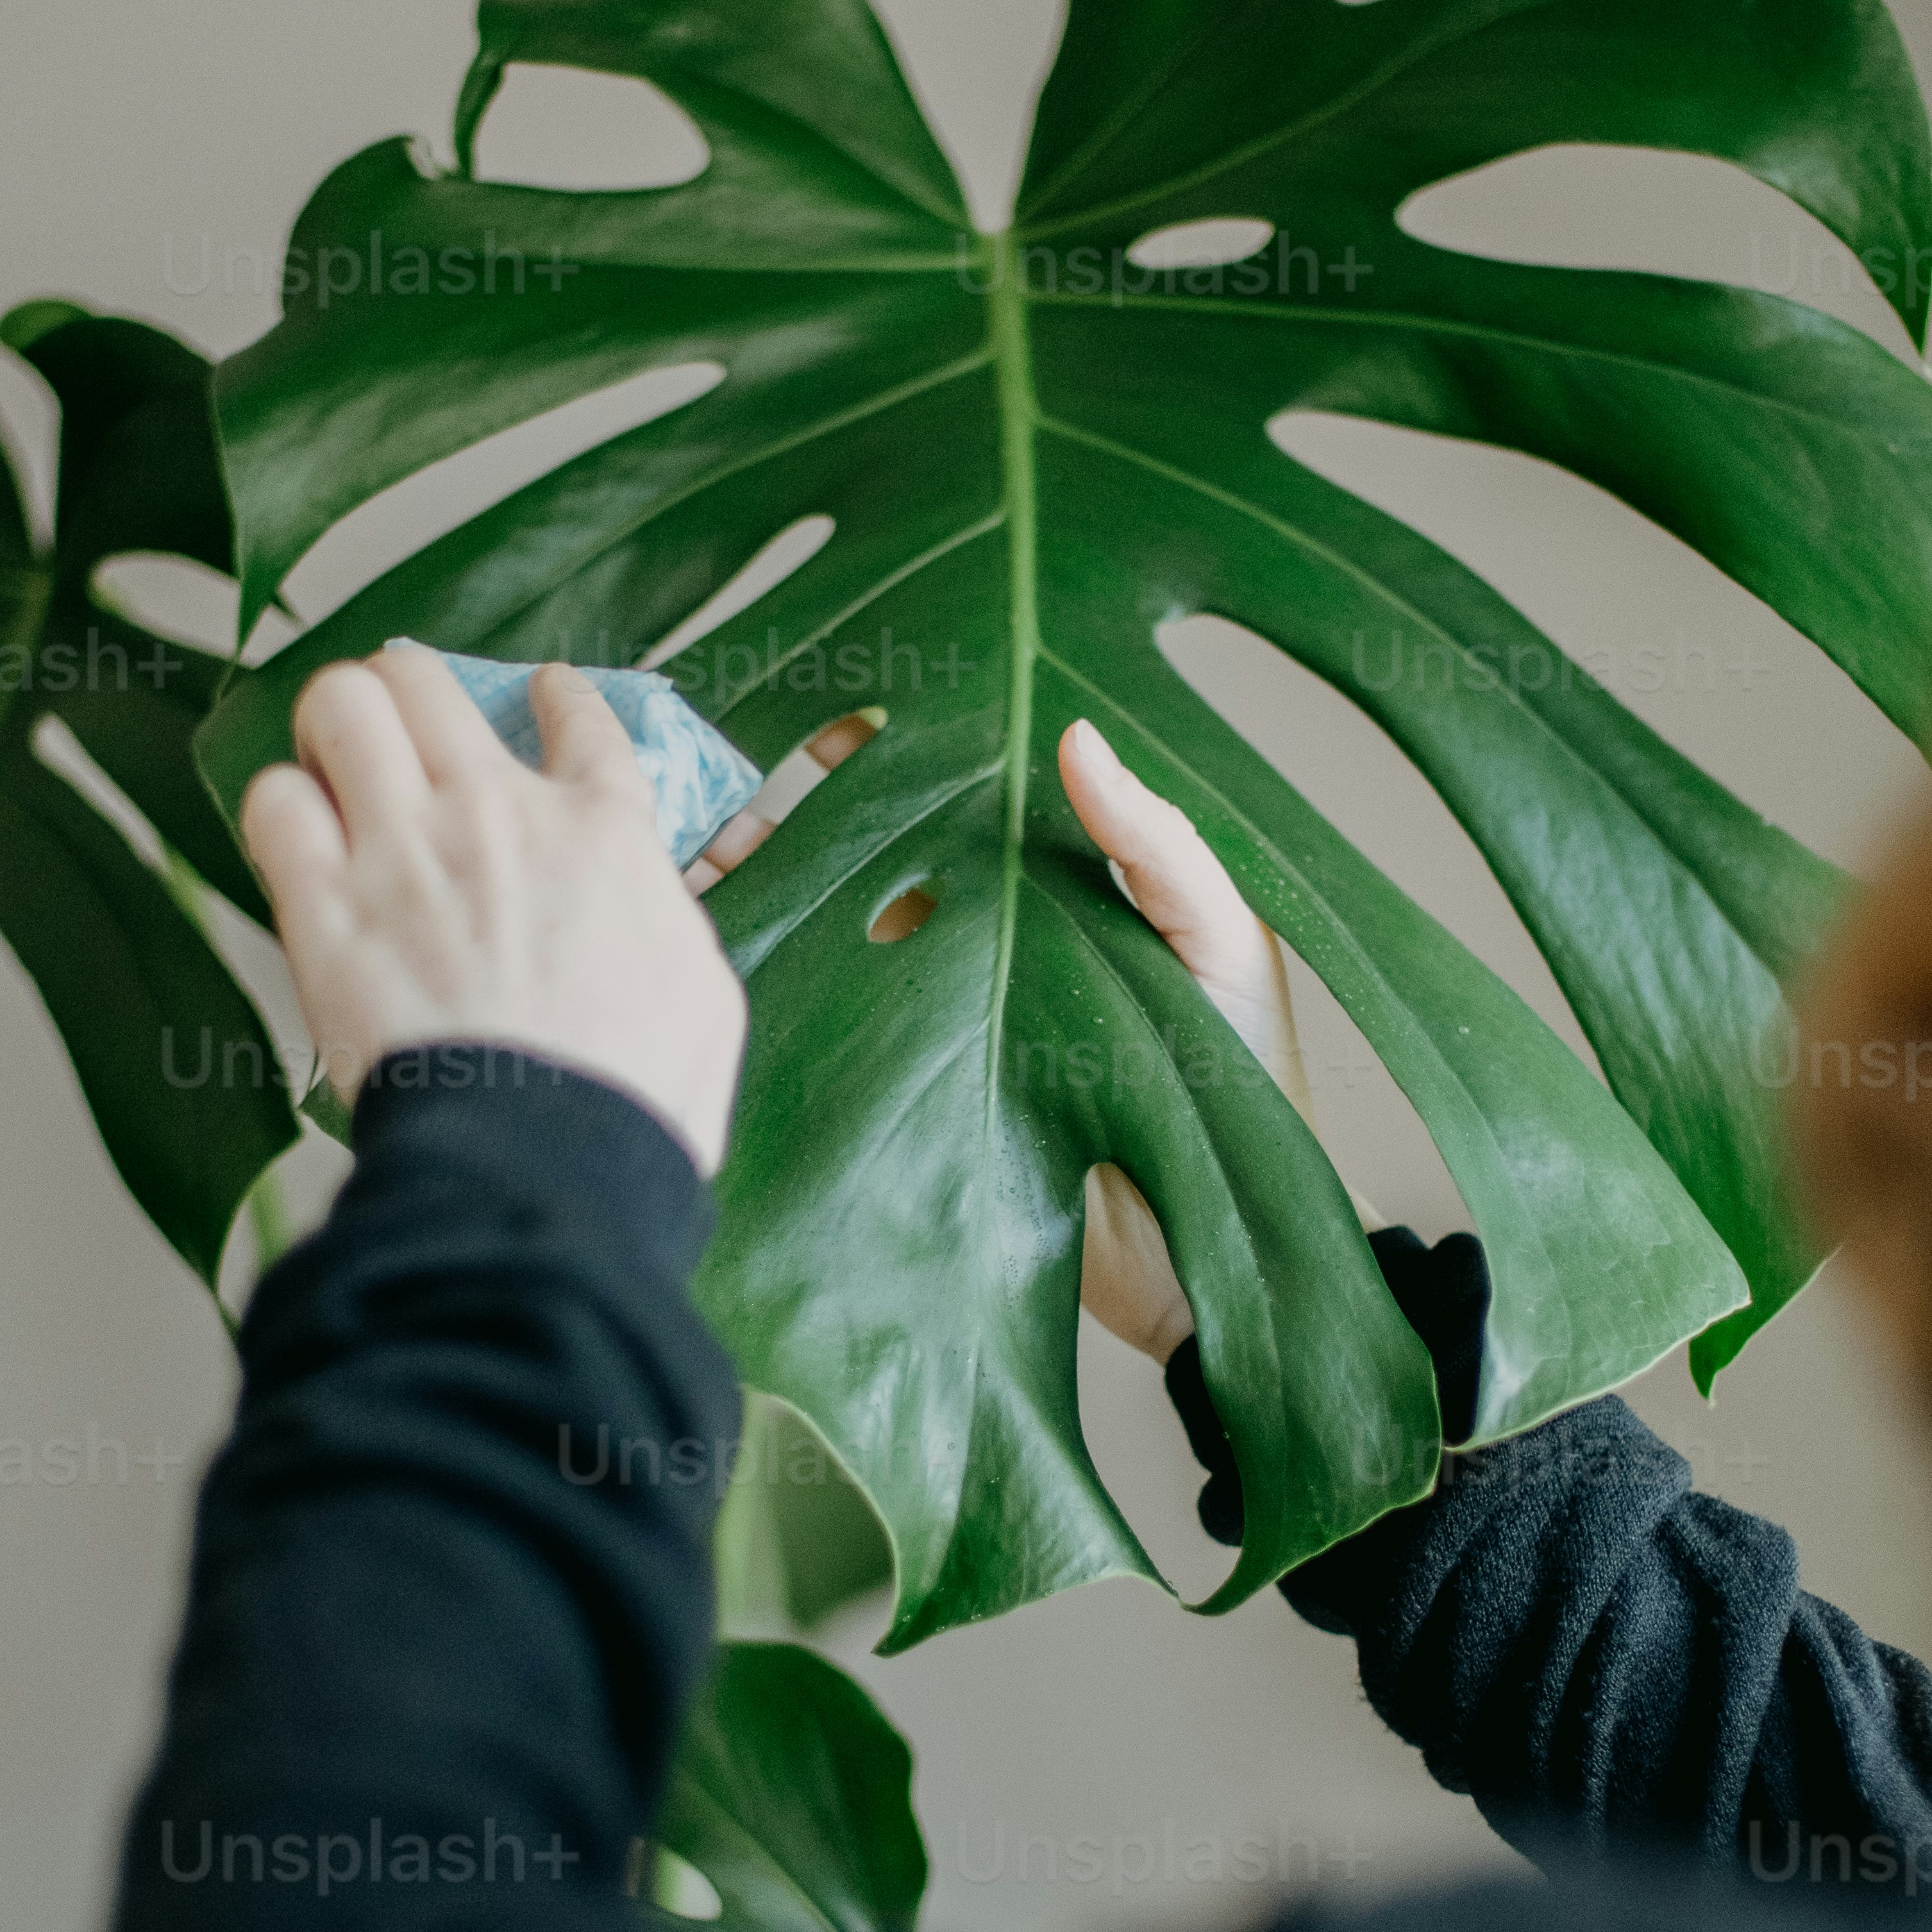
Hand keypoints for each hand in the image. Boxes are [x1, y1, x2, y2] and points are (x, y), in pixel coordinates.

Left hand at [243, 643, 748, 1175]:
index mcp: (604, 833)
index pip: (584, 720)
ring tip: (337, 765)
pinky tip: (298, 839)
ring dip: (335, 727)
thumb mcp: (703, 994)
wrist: (543, 1160)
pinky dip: (282, 811)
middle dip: (408, 692)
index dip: (559, 697)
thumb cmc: (637, 1099)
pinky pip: (275, 804)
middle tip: (404, 731)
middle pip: (425, 682)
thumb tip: (653, 901)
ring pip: (341, 706)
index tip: (545, 694)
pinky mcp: (323, 911)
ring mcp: (403, 853)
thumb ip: (668, 922)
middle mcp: (497, 814)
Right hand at [696, 708, 1311, 1350]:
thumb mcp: (1222, 936)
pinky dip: (760, 968)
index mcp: (1052, 871)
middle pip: (870, 834)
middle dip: (791, 794)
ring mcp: (933, 999)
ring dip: (756, 870)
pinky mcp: (900, 1077)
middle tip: (714, 758)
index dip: (894, 728)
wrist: (1212, 1240)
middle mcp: (982, 922)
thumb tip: (1072, 736)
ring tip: (687, 838)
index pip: (959, 775)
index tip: (827, 691)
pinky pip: (822, 1009)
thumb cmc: (1244, 1076)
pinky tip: (708, 933)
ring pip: (826, 912)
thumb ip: (1155, 842)